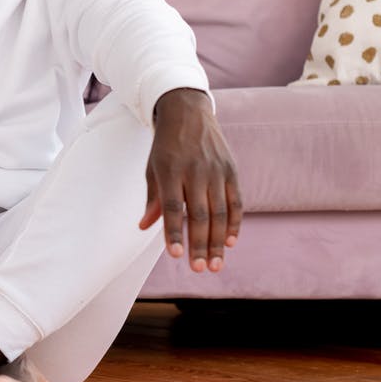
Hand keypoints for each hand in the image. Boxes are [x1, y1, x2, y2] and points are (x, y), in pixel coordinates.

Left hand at [139, 88, 241, 272]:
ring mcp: (216, 171)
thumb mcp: (152, 167)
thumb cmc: (166, 145)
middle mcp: (195, 171)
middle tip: (198, 269)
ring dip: (217, 241)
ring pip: (219, 212)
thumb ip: (152, 198)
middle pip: (198, 214)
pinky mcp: (231, 170)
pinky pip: (236, 201)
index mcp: (170, 170)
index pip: (172, 207)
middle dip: (199, 244)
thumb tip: (144, 227)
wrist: (188, 112)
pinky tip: (230, 242)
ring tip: (214, 265)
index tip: (176, 255)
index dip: (174, 232)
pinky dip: (235, 223)